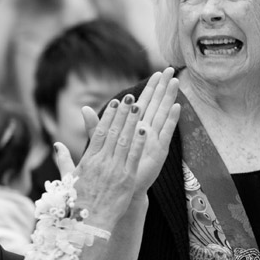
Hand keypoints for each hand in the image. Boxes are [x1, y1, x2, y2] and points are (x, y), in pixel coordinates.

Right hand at [65, 88, 149, 230]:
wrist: (89, 224)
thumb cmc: (77, 203)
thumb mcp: (68, 179)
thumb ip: (64, 160)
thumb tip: (57, 144)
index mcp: (88, 161)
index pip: (99, 132)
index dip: (109, 116)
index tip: (116, 103)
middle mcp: (101, 162)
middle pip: (114, 132)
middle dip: (123, 113)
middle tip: (131, 98)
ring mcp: (115, 170)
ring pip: (125, 141)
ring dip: (132, 122)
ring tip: (139, 107)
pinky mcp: (127, 180)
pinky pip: (134, 157)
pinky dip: (139, 142)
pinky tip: (145, 129)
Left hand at [81, 69, 179, 195]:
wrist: (120, 190)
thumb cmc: (111, 169)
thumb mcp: (100, 144)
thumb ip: (95, 127)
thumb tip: (83, 109)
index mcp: (133, 127)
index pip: (143, 102)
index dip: (150, 87)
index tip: (157, 72)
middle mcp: (146, 131)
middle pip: (156, 103)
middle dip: (163, 87)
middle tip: (171, 69)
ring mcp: (154, 139)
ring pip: (163, 113)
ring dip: (169, 98)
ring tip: (175, 82)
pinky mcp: (159, 150)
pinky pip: (166, 132)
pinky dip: (172, 120)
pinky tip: (177, 107)